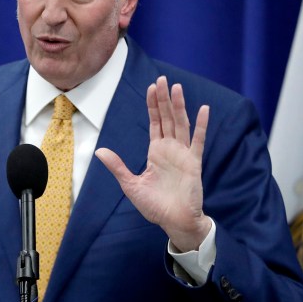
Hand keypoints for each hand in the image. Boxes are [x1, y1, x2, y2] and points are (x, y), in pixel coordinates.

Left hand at [95, 76, 211, 251]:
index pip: (155, 123)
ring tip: (177, 88)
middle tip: (162, 79)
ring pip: (181, 124)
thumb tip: (98, 151)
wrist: (174, 222)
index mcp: (156, 152)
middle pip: (167, 118)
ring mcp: (183, 155)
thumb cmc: (155, 206)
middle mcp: (170, 149)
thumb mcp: (131, 185)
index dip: (153, 106)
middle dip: (164, 99)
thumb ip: (118, 167)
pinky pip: (198, 141)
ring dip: (179, 106)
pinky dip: (201, 125)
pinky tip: (204, 109)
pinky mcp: (194, 163)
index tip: (151, 88)